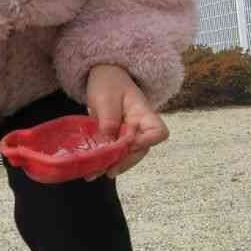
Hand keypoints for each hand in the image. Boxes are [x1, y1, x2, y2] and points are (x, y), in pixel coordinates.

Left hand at [85, 64, 168, 178]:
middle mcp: (140, 127)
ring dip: (113, 165)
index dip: (147, 142)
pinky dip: (105, 161)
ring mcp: (130, 133)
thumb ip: (109, 120)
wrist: (104, 75)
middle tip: (107, 170)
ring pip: (128, 155)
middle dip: (125, 161)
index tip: (129, 145)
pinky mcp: (118, 138)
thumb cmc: (108, 83)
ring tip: (93, 174)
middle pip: (141, 150)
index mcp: (144, 114)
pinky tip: (92, 169)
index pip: (158, 132)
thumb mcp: (106, 99)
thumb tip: (109, 144)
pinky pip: (116, 153)